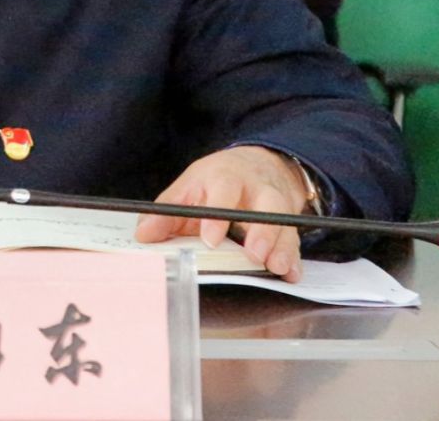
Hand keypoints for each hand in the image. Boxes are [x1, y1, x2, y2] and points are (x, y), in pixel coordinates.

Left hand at [135, 146, 312, 281]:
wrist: (257, 164)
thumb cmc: (216, 181)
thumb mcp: (189, 187)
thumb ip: (167, 212)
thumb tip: (144, 236)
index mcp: (226, 176)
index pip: (224, 189)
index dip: (217, 214)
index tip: (210, 239)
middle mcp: (256, 189)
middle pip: (266, 204)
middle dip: (262, 230)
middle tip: (253, 255)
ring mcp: (276, 205)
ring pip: (285, 223)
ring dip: (282, 246)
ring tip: (276, 266)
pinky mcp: (288, 223)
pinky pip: (294, 240)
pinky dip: (294, 258)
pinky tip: (291, 273)